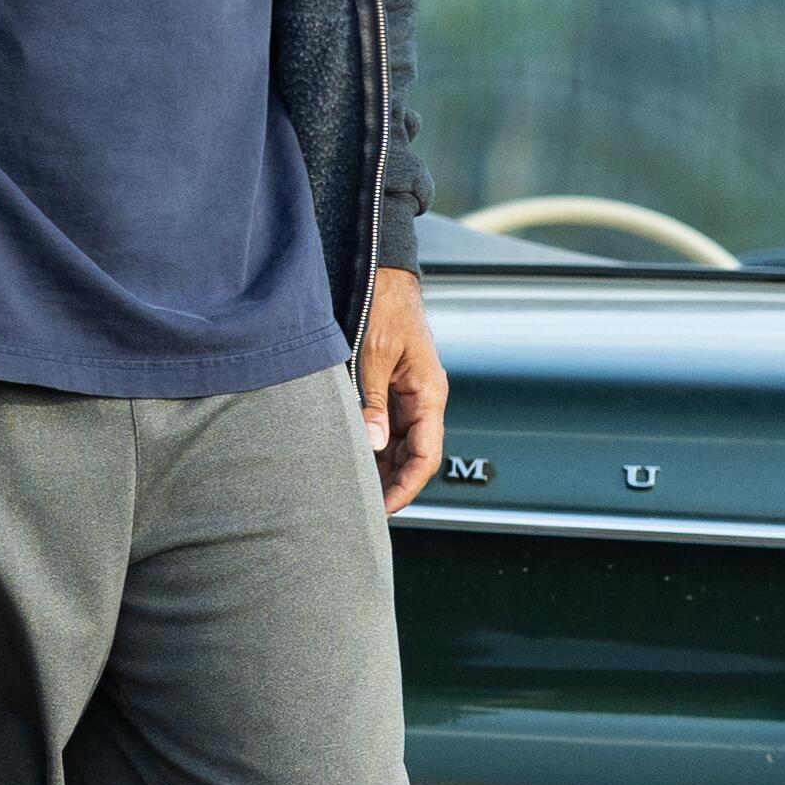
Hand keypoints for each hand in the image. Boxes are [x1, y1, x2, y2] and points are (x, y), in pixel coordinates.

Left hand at [355, 266, 445, 517]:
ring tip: (355, 488)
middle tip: (362, 506)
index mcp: (429, 392)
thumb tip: (374, 444)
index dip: (406, 486)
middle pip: (415, 456)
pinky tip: (356, 458)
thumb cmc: (384, 307)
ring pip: (402, 445)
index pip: (426, 455)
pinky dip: (376, 446)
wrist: (383, 277)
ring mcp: (410, 395)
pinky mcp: (395, 390)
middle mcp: (424, 398)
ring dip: (383, 467)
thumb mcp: (374, 356)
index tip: (384, 507)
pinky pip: (391, 427)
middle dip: (393, 484)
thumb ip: (374, 401)